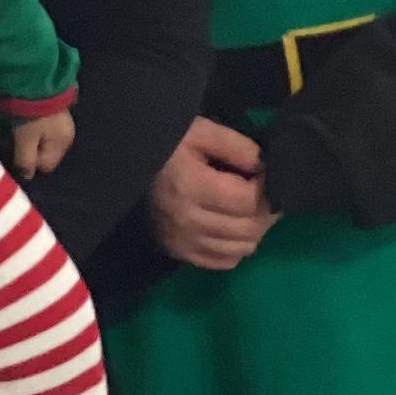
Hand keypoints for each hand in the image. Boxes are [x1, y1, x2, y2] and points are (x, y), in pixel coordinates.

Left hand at [9, 108, 75, 178]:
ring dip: (29, 140)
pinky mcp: (56, 110)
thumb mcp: (26, 140)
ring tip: (14, 130)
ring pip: (43, 141)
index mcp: (62, 144)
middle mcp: (67, 135)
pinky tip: (22, 120)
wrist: (37, 80)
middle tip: (11, 142)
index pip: (46, 167)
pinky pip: (44, 128)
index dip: (29, 164)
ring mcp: (63, 122)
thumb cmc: (32, 115)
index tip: (14, 153)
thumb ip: (26, 161)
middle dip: (29, 152)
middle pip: (45, 154)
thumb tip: (26, 177)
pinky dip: (33, 128)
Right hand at [149, 115, 276, 273]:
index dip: (267, 188)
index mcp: (192, 187)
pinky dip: (237, 248)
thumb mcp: (202, 131)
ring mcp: (182, 242)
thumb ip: (238, 147)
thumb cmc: (168, 143)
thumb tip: (265, 168)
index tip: (265, 174)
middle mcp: (187, 221)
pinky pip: (224, 263)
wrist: (128, 163)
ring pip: (241, 249)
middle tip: (266, 193)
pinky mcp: (179, 253)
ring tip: (252, 209)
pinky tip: (235, 228)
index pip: (248, 200)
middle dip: (267, 211)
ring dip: (255, 230)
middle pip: (249, 228)